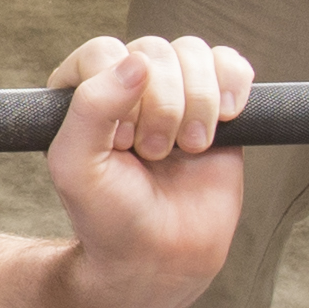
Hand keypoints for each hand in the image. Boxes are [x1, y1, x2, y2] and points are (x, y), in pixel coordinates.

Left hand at [43, 32, 253, 297]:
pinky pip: (231, 63)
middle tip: (154, 154)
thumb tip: (137, 61)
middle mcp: (128, 85)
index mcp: (84, 91)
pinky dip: (232, 86)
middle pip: (154, 52)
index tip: (121, 142)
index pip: (104, 52)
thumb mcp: (76, 166)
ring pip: (194, 53)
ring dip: (197, 102)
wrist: (160, 255)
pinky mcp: (217, 105)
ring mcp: (175, 92)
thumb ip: (90, 108)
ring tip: (188, 147)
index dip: (120, 96)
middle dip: (161, 107)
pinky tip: (225, 120)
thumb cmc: (109, 215)